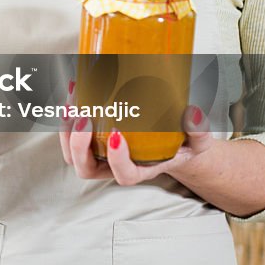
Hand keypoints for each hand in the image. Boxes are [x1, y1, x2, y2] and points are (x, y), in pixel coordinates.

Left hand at [60, 88, 214, 183]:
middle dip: (79, 145)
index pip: (124, 175)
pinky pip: (71, 134)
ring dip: (66, 130)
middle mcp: (115, 166)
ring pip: (72, 154)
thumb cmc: (180, 145)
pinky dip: (67, 114)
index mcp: (140, 170)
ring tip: (71, 103)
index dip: (116, 160)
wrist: (170, 143)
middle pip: (87, 168)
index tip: (117, 134)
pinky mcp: (91, 139)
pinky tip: (74, 90)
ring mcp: (100, 154)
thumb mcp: (196, 141)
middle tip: (84, 118)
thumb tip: (192, 113)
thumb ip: (198, 131)